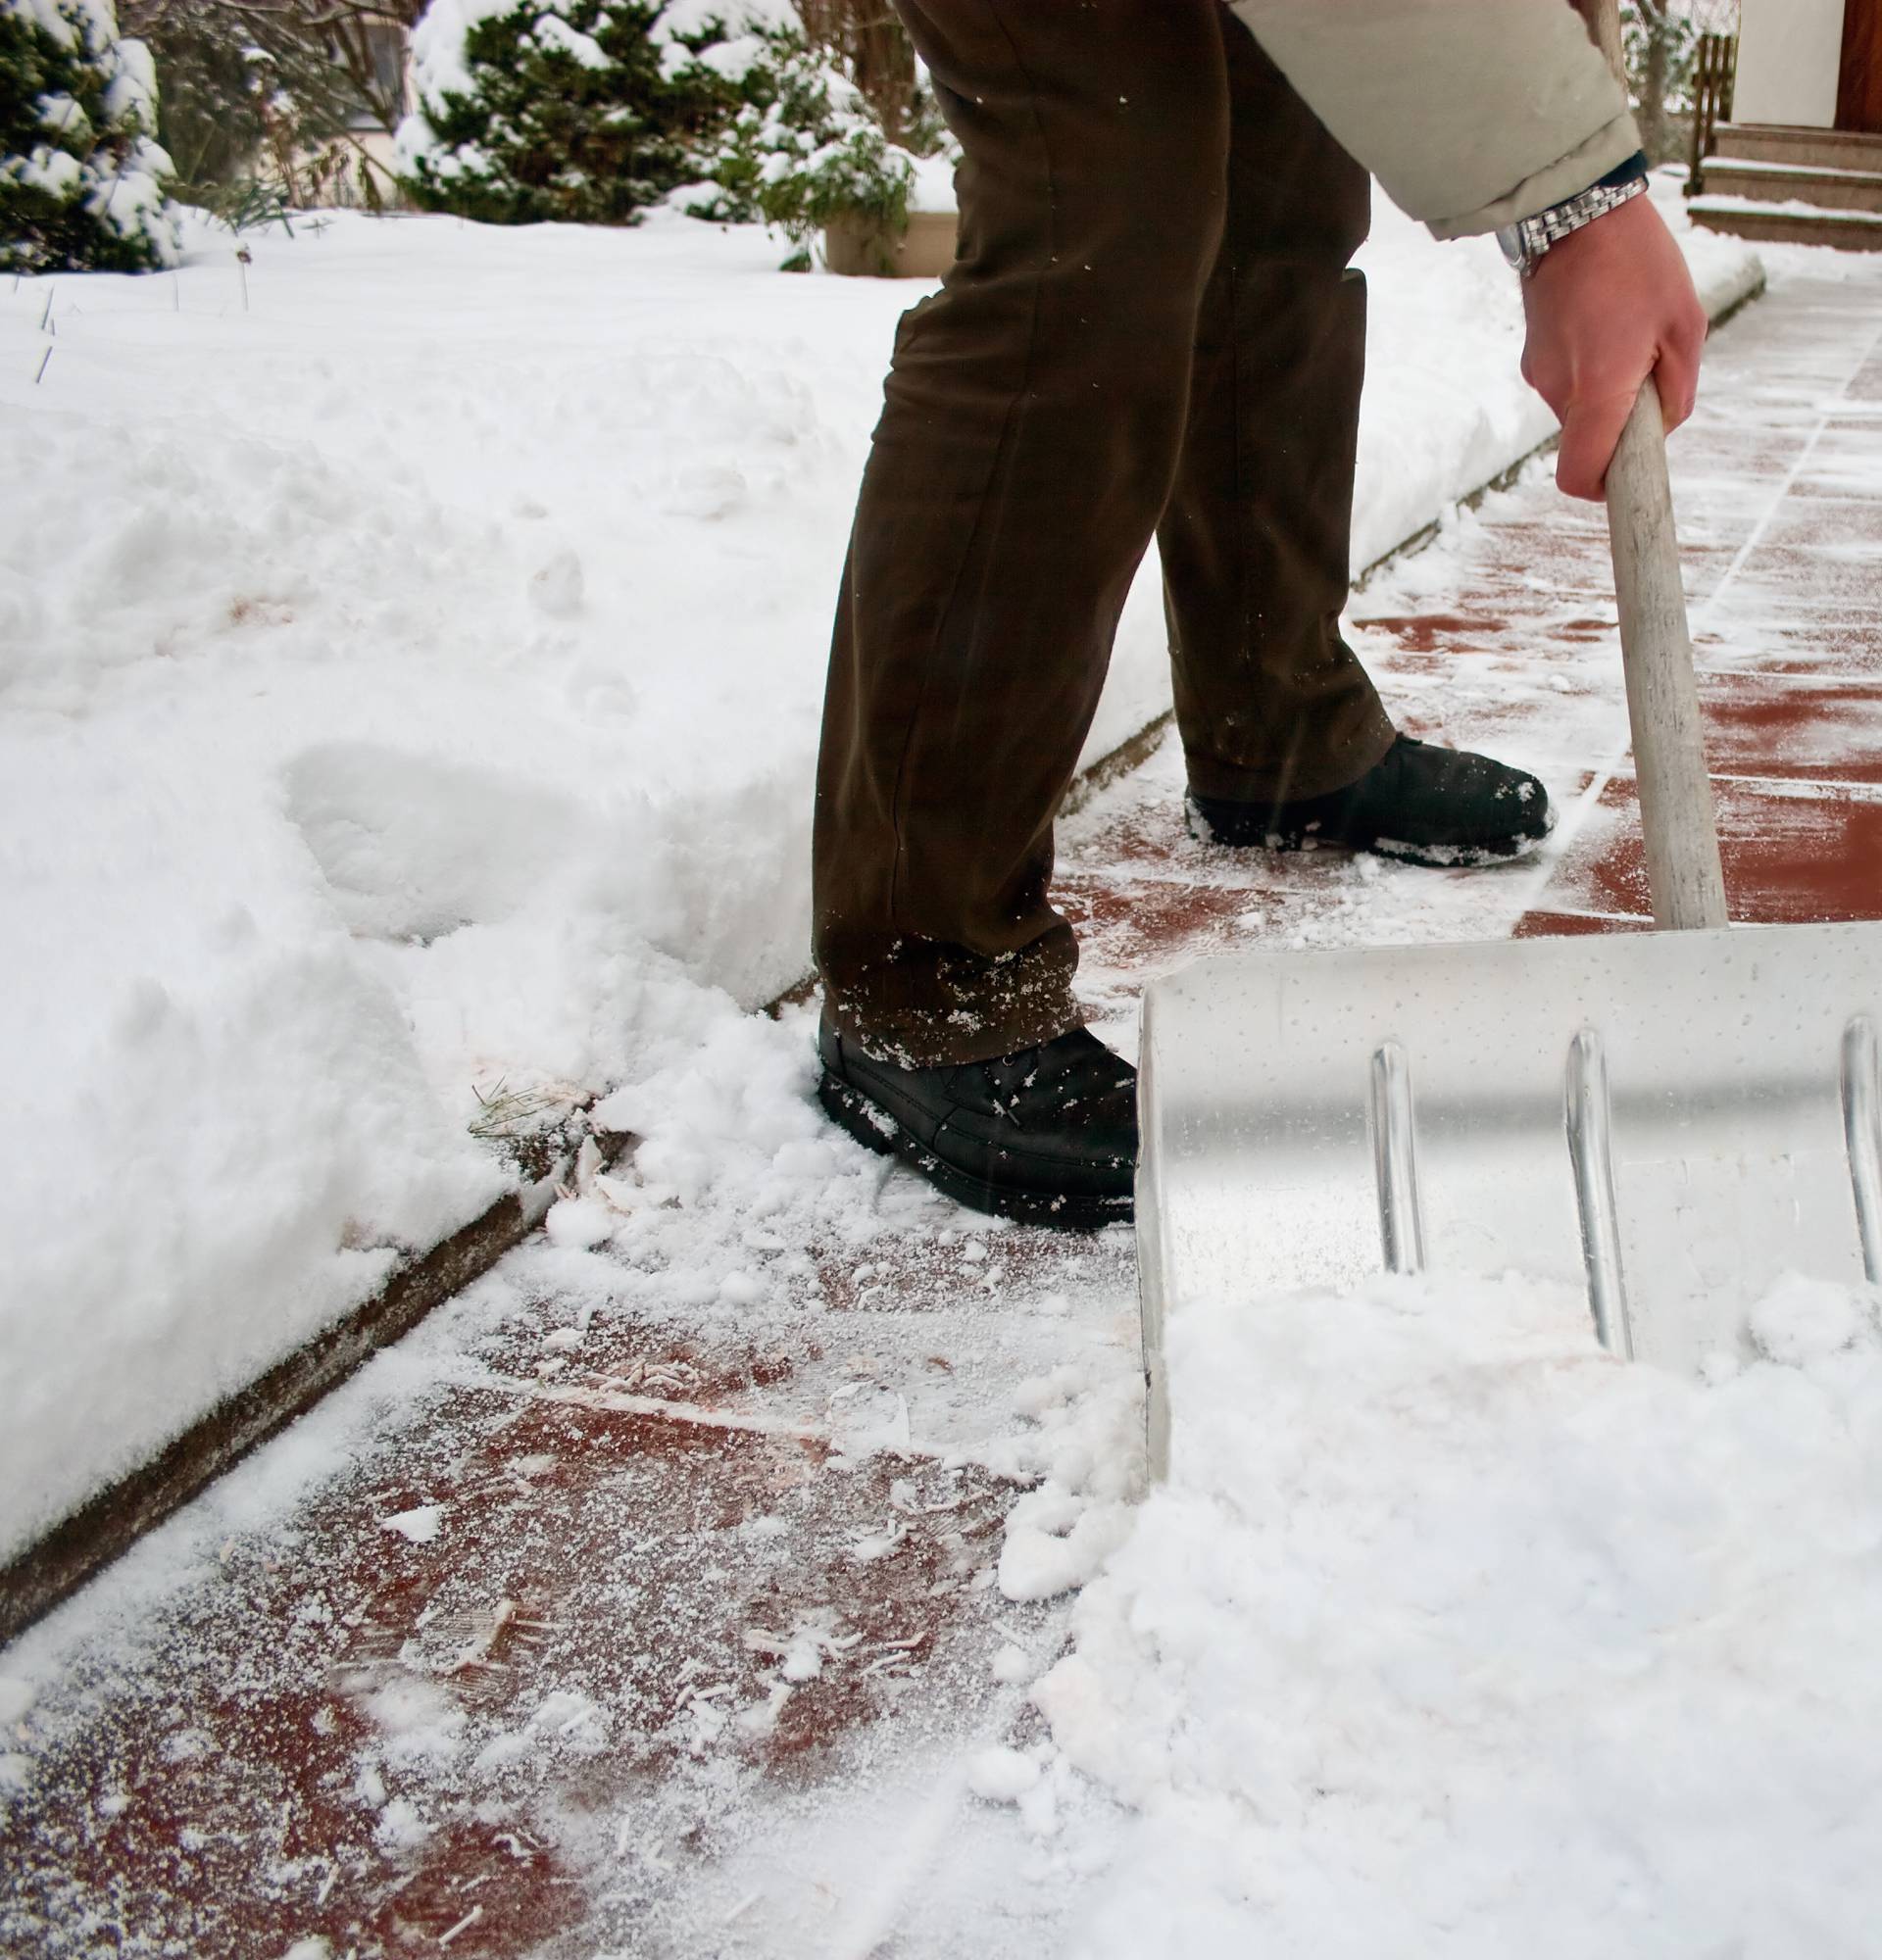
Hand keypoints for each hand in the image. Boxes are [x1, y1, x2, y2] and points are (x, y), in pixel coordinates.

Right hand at [1519, 192, 1707, 500]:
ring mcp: (1539, 373)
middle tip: (1650, 372)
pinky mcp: (1533, 355)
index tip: (1625, 482)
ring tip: (1629, 333)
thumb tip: (1663, 426)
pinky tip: (1606, 323)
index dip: (1602, 491)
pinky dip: (1589, 370)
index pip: (1579, 475)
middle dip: (1619, 425)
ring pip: (1578, 409)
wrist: (1574, 210)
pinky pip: (1567, 382)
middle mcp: (1558, 391)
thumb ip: (1678, 389)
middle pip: (1587, 440)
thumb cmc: (1637, 262)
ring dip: (1606, 392)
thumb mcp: (1685, 324)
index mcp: (1597, 390)